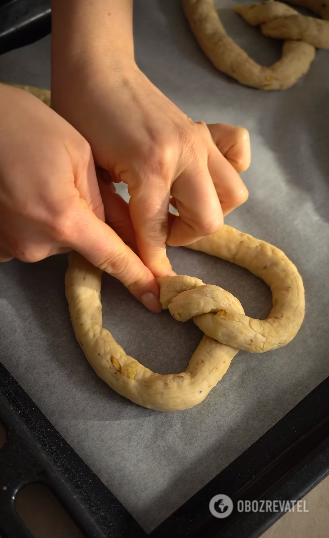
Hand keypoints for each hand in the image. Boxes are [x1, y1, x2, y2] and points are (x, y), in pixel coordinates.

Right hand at [0, 85, 160, 311]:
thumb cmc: (24, 124)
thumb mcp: (78, 154)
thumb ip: (104, 200)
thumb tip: (123, 231)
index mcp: (64, 220)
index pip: (111, 257)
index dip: (137, 277)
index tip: (155, 298)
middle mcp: (36, 243)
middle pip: (83, 244)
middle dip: (88, 220)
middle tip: (73, 182)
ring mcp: (11, 246)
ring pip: (58, 240)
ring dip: (62, 218)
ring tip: (45, 181)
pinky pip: (33, 239)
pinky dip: (39, 221)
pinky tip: (28, 193)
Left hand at [51, 61, 249, 276]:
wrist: (98, 68)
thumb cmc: (82, 116)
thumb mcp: (94, 172)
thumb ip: (119, 212)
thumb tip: (136, 250)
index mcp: (150, 166)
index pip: (157, 230)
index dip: (153, 261)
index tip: (155, 284)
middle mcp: (185, 154)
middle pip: (209, 219)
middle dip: (184, 236)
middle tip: (160, 229)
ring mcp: (200, 140)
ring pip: (233, 194)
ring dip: (209, 210)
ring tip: (180, 206)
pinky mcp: (205, 129)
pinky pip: (239, 152)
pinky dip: (230, 170)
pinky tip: (203, 176)